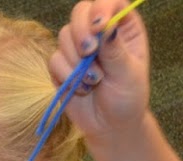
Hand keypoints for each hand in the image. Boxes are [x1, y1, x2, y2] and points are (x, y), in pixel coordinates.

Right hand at [51, 1, 150, 137]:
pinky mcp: (61, 65)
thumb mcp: (128, 74)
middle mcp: (99, 32)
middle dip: (81, 32)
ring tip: (94, 81)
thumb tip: (106, 27)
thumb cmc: (127, 99)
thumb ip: (115, 50)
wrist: (110, 126)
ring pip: (64, 36)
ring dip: (77, 62)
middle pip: (80, 12)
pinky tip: (83, 89)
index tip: (99, 27)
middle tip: (89, 52)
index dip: (101, 9)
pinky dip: (67, 77)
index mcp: (122, 27)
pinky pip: (54, 60)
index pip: (109, 2)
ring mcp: (78, 47)